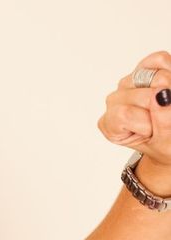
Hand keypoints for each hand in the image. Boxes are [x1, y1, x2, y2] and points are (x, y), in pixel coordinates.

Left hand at [98, 50, 170, 167]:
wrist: (169, 137)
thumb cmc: (163, 143)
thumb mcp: (164, 142)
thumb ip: (164, 122)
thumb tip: (164, 93)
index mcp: (110, 125)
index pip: (125, 114)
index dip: (147, 122)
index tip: (152, 132)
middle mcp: (114, 101)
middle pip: (142, 95)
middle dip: (162, 106)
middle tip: (165, 116)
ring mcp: (127, 83)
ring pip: (154, 77)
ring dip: (169, 89)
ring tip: (167, 104)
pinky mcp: (144, 68)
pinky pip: (160, 60)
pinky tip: (169, 86)